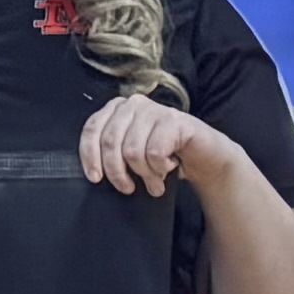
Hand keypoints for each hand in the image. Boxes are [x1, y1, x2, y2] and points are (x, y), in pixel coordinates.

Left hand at [76, 92, 223, 199]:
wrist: (203, 155)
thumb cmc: (164, 155)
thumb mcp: (131, 152)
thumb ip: (112, 152)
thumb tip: (94, 171)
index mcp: (117, 109)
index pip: (92, 128)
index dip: (90, 155)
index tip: (95, 178)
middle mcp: (133, 104)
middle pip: (110, 142)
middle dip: (117, 172)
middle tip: (128, 188)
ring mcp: (155, 110)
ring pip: (132, 151)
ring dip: (144, 174)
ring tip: (154, 182)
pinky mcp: (174, 120)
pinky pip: (155, 153)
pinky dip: (160, 168)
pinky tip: (169, 167)